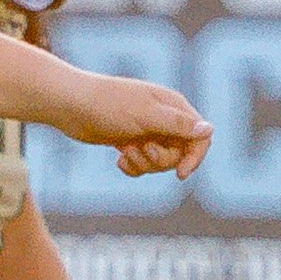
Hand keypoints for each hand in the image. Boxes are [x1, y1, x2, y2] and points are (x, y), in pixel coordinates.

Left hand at [66, 72, 211, 180]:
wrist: (71, 106)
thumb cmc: (108, 105)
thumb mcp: (146, 115)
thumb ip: (178, 124)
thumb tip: (209, 130)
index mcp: (173, 107)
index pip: (200, 137)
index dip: (195, 157)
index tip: (180, 174)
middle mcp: (164, 119)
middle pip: (180, 154)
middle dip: (161, 160)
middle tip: (141, 150)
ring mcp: (147, 131)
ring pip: (160, 162)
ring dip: (144, 163)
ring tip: (126, 151)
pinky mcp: (130, 142)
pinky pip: (142, 165)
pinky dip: (133, 167)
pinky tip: (118, 160)